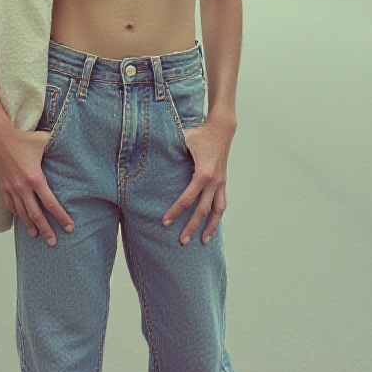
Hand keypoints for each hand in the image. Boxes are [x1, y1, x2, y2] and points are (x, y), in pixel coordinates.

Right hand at [0, 123, 73, 245]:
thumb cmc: (22, 137)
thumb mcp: (43, 140)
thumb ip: (56, 145)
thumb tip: (66, 143)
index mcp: (35, 178)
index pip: (51, 203)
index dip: (61, 216)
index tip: (69, 227)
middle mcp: (23, 187)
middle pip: (37, 214)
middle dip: (46, 230)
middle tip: (53, 242)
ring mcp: (11, 188)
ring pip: (22, 213)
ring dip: (30, 226)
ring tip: (36, 236)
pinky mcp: (3, 186)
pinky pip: (10, 204)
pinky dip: (16, 213)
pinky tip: (21, 219)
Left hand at [162, 112, 235, 244]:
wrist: (221, 129)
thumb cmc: (199, 133)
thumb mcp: (183, 138)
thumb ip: (168, 147)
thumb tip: (148, 151)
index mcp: (203, 173)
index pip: (187, 198)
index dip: (175, 211)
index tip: (165, 221)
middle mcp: (214, 181)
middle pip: (202, 210)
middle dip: (191, 227)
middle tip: (181, 241)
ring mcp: (220, 183)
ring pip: (216, 211)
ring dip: (210, 227)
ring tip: (203, 242)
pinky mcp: (223, 182)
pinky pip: (221, 203)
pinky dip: (217, 216)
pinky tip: (211, 225)